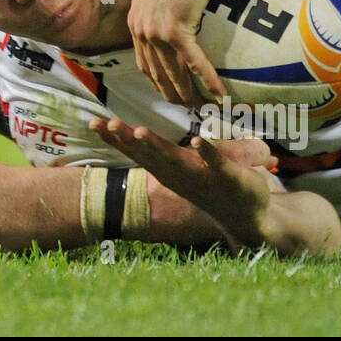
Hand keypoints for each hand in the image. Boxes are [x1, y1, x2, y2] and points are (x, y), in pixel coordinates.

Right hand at [90, 117, 276, 245]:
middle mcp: (178, 173)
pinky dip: (206, 152)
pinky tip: (196, 140)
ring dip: (158, 146)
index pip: (136, 150)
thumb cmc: (208, 185)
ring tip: (141, 132)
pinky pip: (215, 163)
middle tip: (108, 124)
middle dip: (128, 139)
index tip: (93, 123)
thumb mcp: (177, 168)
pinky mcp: (228, 177)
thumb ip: (159, 151)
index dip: (115, 138)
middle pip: (149, 153)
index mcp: (166, 169)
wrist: (248, 217)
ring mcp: (202, 177)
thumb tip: (131, 131)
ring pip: (176, 159)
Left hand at [111, 0, 222, 104]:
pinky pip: (193, 61)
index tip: (167, 91)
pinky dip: (206, 79)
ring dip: (190, 93)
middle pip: (158, 73)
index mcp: (135, 22)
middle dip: (172, 93)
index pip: (143, 60)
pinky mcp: (177, 30)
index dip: (156, 79)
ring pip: (174, 72)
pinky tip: (218, 94)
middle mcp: (143, 31)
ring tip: (204, 107)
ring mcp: (158, 33)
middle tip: (187, 107)